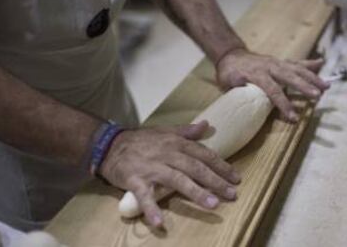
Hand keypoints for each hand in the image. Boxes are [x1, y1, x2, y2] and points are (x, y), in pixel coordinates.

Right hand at [99, 121, 239, 227]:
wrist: (111, 145)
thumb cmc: (142, 140)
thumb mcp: (165, 131)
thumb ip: (186, 131)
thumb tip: (206, 124)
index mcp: (176, 143)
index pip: (203, 154)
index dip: (221, 166)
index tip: (236, 177)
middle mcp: (167, 154)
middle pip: (195, 167)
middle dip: (215, 181)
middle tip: (232, 194)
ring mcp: (152, 167)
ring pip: (177, 180)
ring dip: (195, 192)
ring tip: (212, 204)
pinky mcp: (135, 180)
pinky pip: (144, 195)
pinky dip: (151, 208)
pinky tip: (160, 222)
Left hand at [216, 49, 329, 120]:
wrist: (230, 54)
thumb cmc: (228, 73)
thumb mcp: (227, 82)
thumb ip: (237, 89)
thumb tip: (245, 100)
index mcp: (256, 74)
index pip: (272, 90)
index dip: (283, 104)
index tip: (293, 117)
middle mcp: (269, 66)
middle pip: (290, 77)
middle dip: (304, 87)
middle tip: (317, 96)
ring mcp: (276, 62)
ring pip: (297, 69)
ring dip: (312, 77)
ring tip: (326, 86)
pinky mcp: (280, 62)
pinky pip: (296, 62)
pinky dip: (309, 63)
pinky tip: (321, 63)